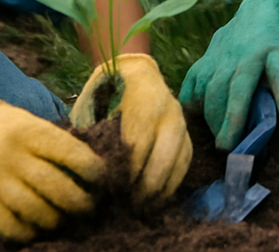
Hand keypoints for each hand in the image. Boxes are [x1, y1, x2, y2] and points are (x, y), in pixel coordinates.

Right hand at [0, 67, 102, 240]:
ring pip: (32, 207)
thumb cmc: (0, 127)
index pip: (70, 152)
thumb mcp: (26, 123)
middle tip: (87, 210)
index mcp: (31, 129)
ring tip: (60, 222)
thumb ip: (51, 143)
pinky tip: (33, 232)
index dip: (92, 171)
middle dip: (77, 203)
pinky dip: (23, 232)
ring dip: (52, 221)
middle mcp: (13, 150)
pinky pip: (3, 221)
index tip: (101, 182)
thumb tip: (88, 170)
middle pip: (54, 185)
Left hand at [71, 53, 190, 203]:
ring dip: (160, 191)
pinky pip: (185, 163)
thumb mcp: (92, 103)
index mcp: (142, 99)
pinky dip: (172, 184)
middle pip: (161, 158)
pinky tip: (156, 199)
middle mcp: (168, 110)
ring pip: (177, 163)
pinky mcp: (187, 133)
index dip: (124, 172)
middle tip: (127, 208)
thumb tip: (91, 172)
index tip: (110, 191)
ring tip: (142, 210)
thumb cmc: (107, 90)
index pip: (137, 144)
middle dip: (144, 188)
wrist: (135, 69)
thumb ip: (93, 134)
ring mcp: (181, 121)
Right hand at [180, 0, 278, 147]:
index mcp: (277, 53)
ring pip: (211, 89)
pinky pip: (193, 82)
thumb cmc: (277, 49)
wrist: (260, 11)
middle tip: (230, 150)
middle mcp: (247, 52)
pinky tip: (200, 117)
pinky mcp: (205, 57)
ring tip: (220, 140)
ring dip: (213, 118)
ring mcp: (222, 53)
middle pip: (236, 90)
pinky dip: (193, 103)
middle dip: (231, 122)